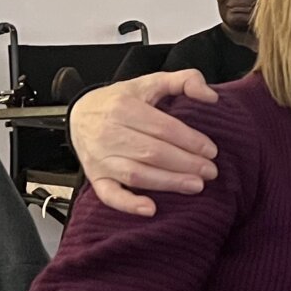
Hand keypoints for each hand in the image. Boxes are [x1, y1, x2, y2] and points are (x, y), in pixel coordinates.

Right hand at [69, 70, 219, 214]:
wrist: (79, 113)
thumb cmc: (121, 100)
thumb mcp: (150, 82)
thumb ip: (183, 81)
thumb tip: (211, 96)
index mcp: (123, 107)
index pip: (162, 127)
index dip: (190, 140)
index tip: (211, 151)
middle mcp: (109, 133)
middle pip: (152, 152)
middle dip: (185, 163)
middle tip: (210, 171)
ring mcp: (100, 158)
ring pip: (137, 174)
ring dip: (168, 182)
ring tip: (196, 185)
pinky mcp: (95, 177)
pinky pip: (109, 195)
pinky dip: (129, 204)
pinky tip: (150, 209)